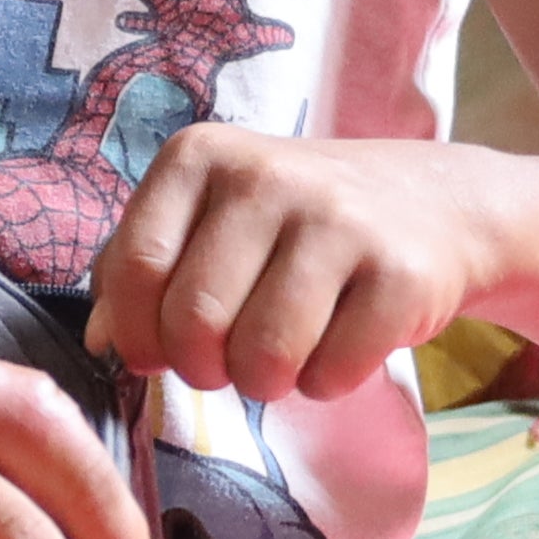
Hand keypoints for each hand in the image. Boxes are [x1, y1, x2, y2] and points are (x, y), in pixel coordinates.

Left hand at [88, 126, 484, 406]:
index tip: (159, 352)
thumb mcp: (210, 219)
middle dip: (203, 368)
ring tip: (282, 356)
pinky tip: (338, 345)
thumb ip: (141, 270)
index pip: (137, 270)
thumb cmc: (296, 223)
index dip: (139, 335)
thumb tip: (102, 341)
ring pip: (263, 356)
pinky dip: (325, 383)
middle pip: (195, 322)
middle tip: (229, 361)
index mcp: (201, 156)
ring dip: (265, 383)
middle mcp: (267, 176)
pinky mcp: (401, 274)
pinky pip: (330, 373)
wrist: (436, 203)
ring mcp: (339, 220)